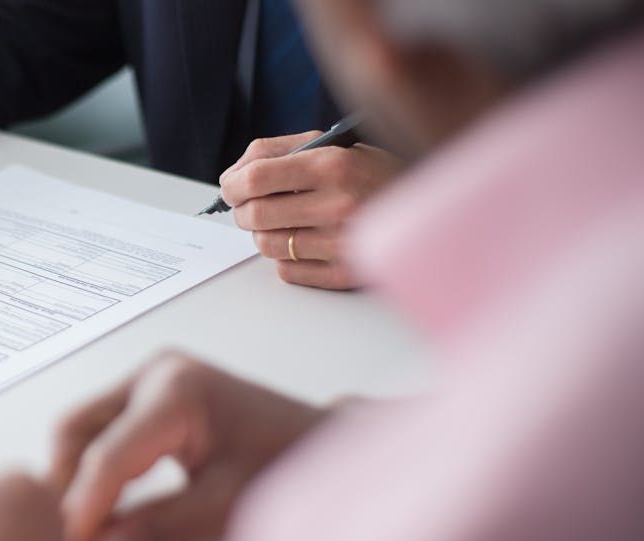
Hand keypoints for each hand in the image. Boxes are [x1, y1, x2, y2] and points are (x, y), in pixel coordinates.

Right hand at [52, 352, 325, 540]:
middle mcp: (155, 373)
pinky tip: (104, 506)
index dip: (82, 510)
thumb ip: (156, 530)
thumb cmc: (289, 459)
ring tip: (84, 528)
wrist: (321, 439)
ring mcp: (150, 378)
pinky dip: (95, 467)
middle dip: (65, 486)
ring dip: (76, 477)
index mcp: (176, 391)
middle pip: (75, 429)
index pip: (107, 455)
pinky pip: (102, 428)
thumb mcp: (225, 504)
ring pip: (82, 428)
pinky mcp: (150, 394)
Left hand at [220, 132, 402, 289]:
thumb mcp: (332, 146)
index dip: (231, 185)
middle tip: (250, 207)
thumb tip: (233, 176)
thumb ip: (277, 152)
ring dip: (265, 234)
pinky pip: (288, 271)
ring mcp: (343, 243)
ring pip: (268, 246)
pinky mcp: (346, 273)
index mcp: (333, 165)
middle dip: (242, 212)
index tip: (230, 188)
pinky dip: (287, 258)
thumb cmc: (372, 173)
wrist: (430, 207)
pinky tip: (306, 242)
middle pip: (255, 216)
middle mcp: (338, 204)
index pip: (255, 179)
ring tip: (284, 222)